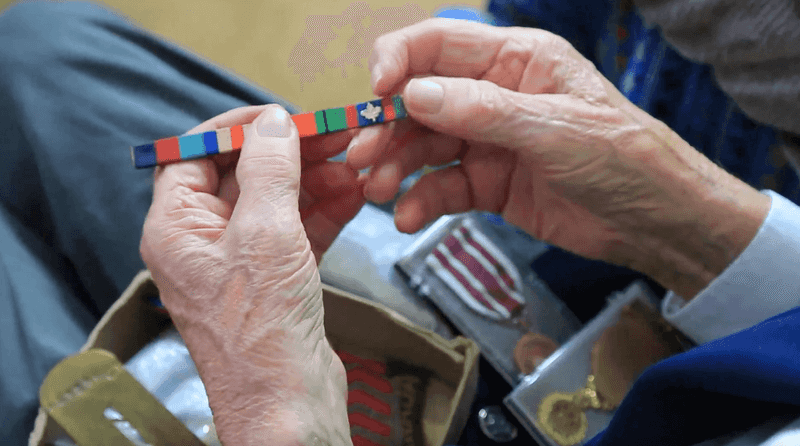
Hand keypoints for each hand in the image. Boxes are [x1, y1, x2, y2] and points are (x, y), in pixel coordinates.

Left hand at [140, 105, 361, 445]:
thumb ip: (269, 170)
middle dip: (289, 155)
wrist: (289, 404)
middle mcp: (203, 244)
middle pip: (242, 177)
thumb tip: (273, 122)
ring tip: (355, 164)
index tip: (277, 115)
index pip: (194, 157)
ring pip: (276, 203)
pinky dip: (324, 211)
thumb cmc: (263, 331)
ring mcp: (241, 264)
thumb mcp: (266, 234)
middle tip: (333, 135)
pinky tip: (355, 195)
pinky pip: (297, 231)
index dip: (236, 131)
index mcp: (176, 230)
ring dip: (314, 181)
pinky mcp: (275, 282)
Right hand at [348, 19, 769, 297]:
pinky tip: (407, 216)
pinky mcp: (488, 184)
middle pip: (421, 100)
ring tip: (378, 190)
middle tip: (363, 155)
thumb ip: (483, 110)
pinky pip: (442, 187)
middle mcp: (494, 95)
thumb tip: (414, 93)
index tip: (375, 92)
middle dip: (388, 126)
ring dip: (397, 166)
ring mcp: (488, 142)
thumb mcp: (555, 128)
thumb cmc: (623, 157)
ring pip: (425, 146)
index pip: (440, 44)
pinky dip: (420, 200)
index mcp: (516, 60)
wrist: (654, 222)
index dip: (400, 61)